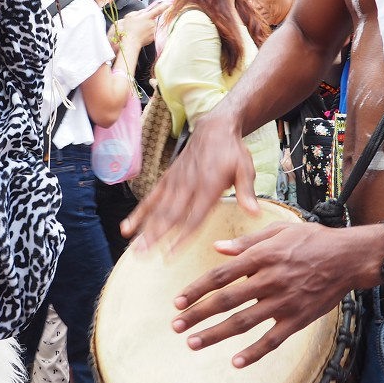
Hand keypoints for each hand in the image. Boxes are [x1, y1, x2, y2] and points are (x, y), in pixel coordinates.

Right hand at [111, 0, 168, 46]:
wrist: (130, 42)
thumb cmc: (129, 29)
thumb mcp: (130, 16)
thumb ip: (138, 12)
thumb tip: (143, 12)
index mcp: (147, 17)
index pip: (158, 10)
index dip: (164, 6)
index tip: (170, 3)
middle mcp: (152, 23)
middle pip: (153, 19)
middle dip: (148, 20)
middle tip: (139, 23)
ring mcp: (153, 31)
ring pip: (152, 26)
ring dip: (147, 26)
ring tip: (138, 30)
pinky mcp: (153, 37)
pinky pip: (151, 33)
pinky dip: (147, 33)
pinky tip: (140, 35)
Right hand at [121, 107, 257, 250]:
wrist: (214, 128)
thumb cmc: (232, 151)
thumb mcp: (245, 168)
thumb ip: (247, 192)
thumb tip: (255, 213)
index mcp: (208, 186)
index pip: (193, 216)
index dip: (181, 236)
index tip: (170, 253)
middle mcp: (188, 185)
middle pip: (169, 215)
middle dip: (155, 236)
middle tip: (143, 254)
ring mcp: (175, 181)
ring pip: (158, 209)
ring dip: (145, 228)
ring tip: (135, 247)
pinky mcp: (168, 178)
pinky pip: (151, 197)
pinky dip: (139, 212)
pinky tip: (128, 227)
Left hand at [171, 222, 383, 367]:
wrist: (350, 257)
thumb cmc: (313, 240)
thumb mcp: (279, 230)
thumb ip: (247, 242)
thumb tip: (218, 248)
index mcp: (262, 256)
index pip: (221, 275)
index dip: (197, 289)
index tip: (178, 301)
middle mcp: (269, 280)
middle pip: (226, 300)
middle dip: (198, 314)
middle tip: (176, 325)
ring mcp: (284, 302)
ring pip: (243, 322)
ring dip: (216, 334)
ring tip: (193, 343)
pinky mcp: (298, 319)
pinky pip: (273, 340)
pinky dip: (254, 353)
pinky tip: (235, 361)